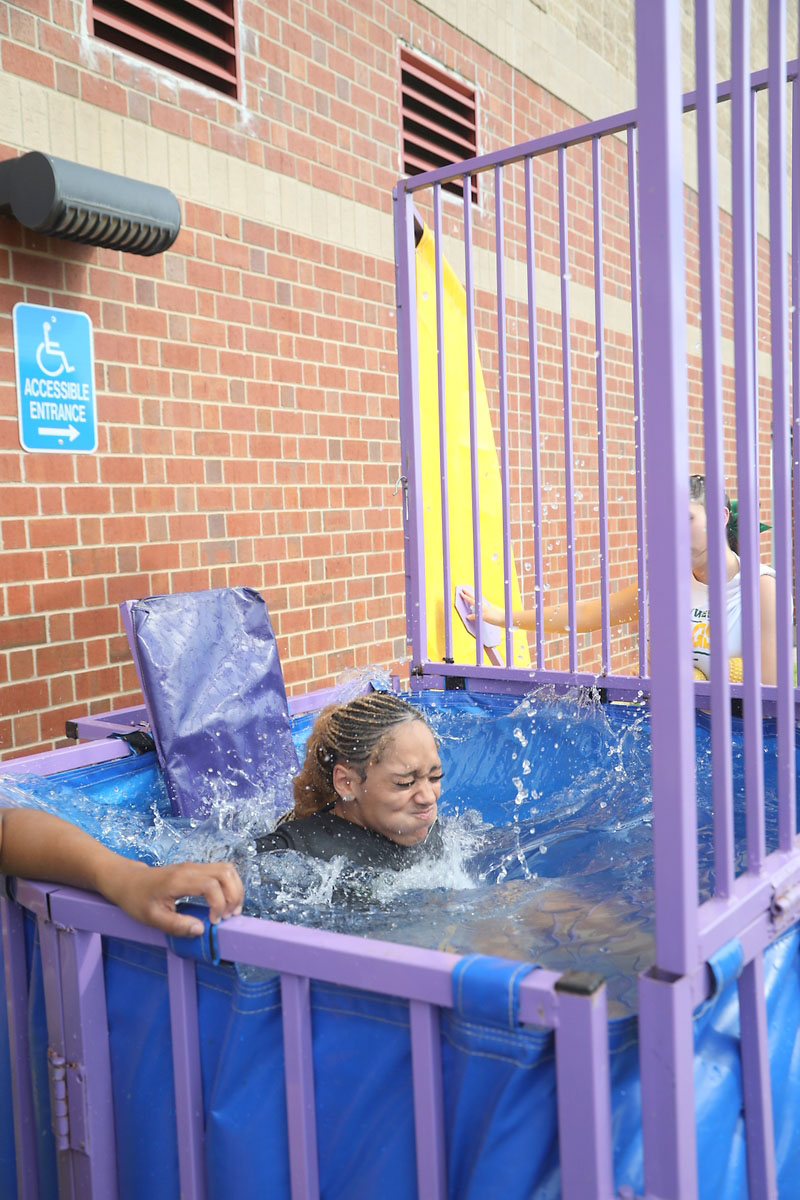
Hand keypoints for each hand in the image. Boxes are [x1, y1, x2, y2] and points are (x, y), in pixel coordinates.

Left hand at [104, 859, 243, 937]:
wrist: (128, 881)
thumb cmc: (137, 900)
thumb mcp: (151, 918)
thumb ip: (176, 926)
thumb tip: (201, 929)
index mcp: (179, 880)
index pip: (211, 885)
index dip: (219, 904)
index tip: (213, 922)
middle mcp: (190, 868)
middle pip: (225, 872)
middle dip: (234, 895)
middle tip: (228, 916)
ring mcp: (195, 866)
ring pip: (227, 869)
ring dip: (235, 889)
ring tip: (230, 910)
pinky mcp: (196, 869)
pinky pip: (221, 871)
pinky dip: (229, 886)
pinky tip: (225, 902)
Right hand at [457, 586, 505, 626]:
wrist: (503, 619)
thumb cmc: (494, 617)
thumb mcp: (483, 617)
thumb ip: (475, 616)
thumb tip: (467, 616)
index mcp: (480, 606)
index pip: (471, 600)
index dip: (465, 597)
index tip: (460, 592)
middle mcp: (482, 605)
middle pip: (473, 598)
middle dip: (468, 593)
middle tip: (464, 589)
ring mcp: (485, 607)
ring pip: (476, 600)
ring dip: (472, 597)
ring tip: (468, 595)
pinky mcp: (487, 611)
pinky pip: (479, 605)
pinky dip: (475, 603)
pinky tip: (476, 605)